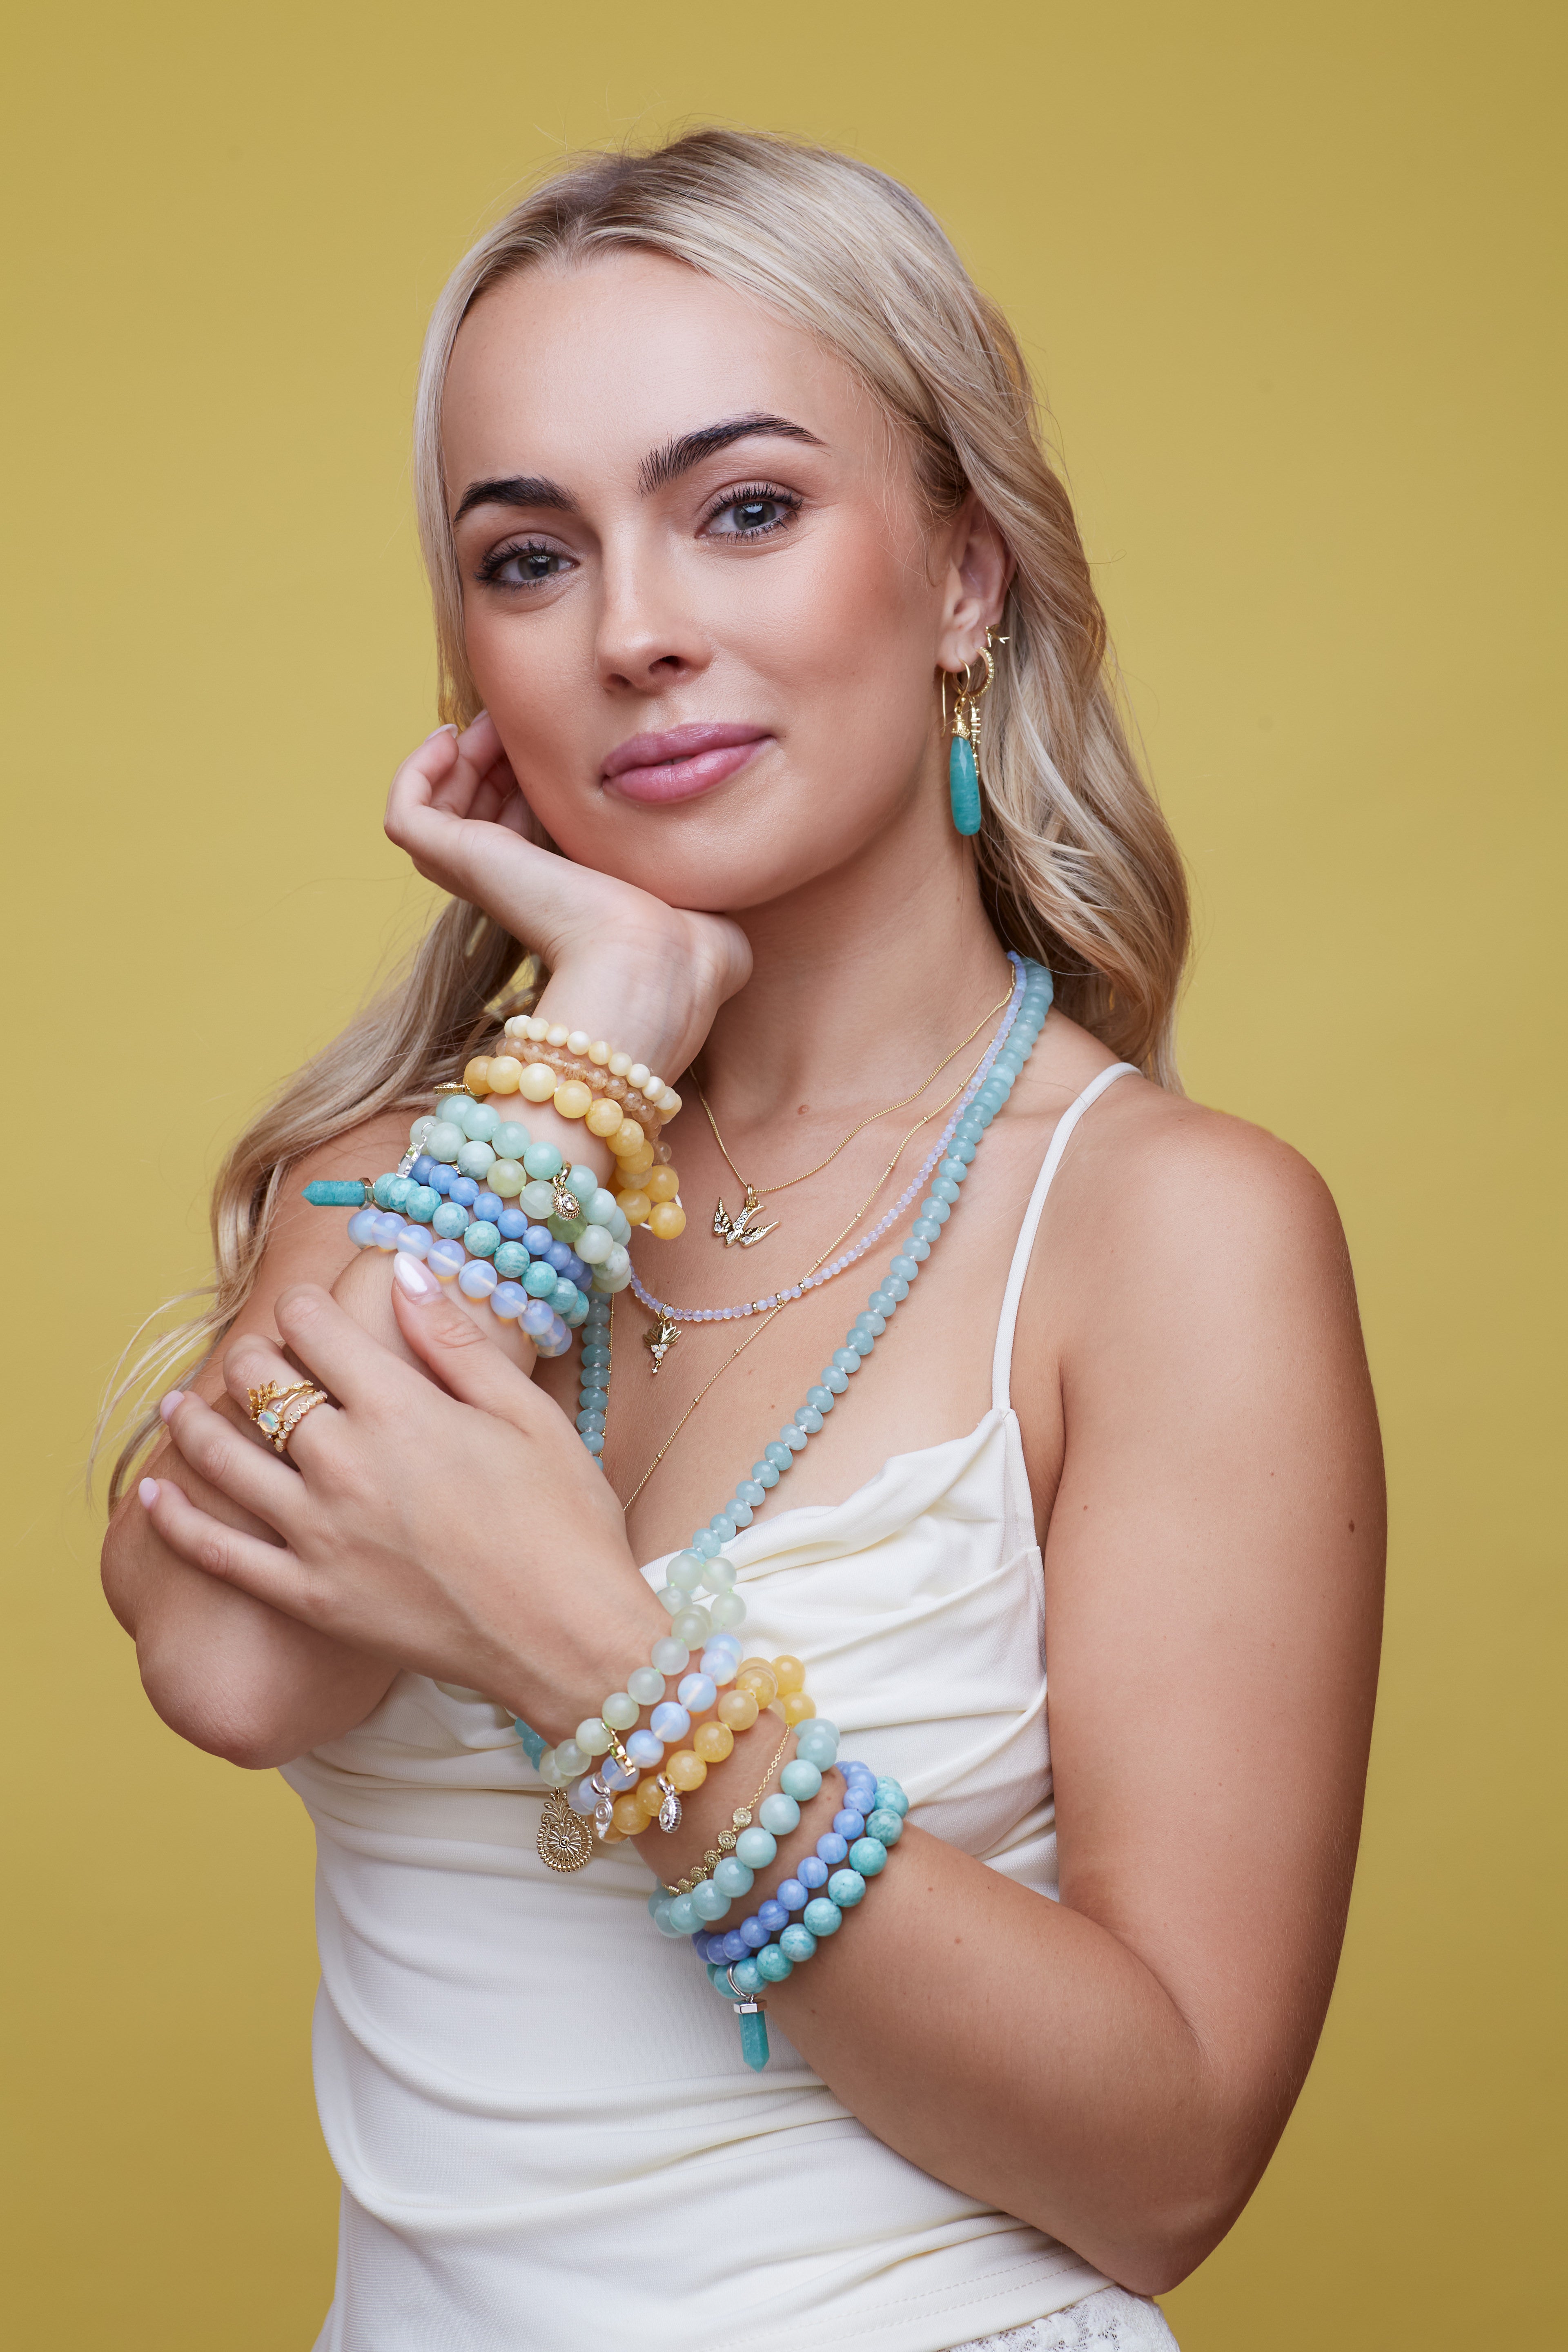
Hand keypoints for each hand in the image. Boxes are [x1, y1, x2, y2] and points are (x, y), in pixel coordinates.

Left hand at [140, 1273, 666, 1732]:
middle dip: (254, 1358)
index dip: (305, 1307)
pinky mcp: (310, 1596)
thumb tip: (404, 1271)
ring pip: (229, 1460)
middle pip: (265, 1388)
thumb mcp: (528, 1414)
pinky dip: (179, 1521)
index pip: (318, 1330)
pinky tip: (153, 1494)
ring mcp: (320, 1535)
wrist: (568, 1637)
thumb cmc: (565, 1521)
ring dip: (196, 1423)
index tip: (305, 1305)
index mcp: (402, 1411)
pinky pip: (221, 1553)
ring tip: (179, 1405)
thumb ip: (455, 1341)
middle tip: (256, 1353)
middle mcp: (347, 1465)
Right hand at [385, 715, 750, 1077]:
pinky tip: (451, 737)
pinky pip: (405, 812)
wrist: (657, 959)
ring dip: (464, 755)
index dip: (529, 778)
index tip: (556, 744)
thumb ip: (691, 865)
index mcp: (566, 893)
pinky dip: (417, 769)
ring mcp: (483, 876)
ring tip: (494, 725)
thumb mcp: (690, 881)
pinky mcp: (460, 862)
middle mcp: (517, 887)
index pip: (524, 828)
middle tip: (519, 724)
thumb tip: (712, 865)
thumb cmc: (688, 939)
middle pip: (477, 811)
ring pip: (440, 808)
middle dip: (496, 757)